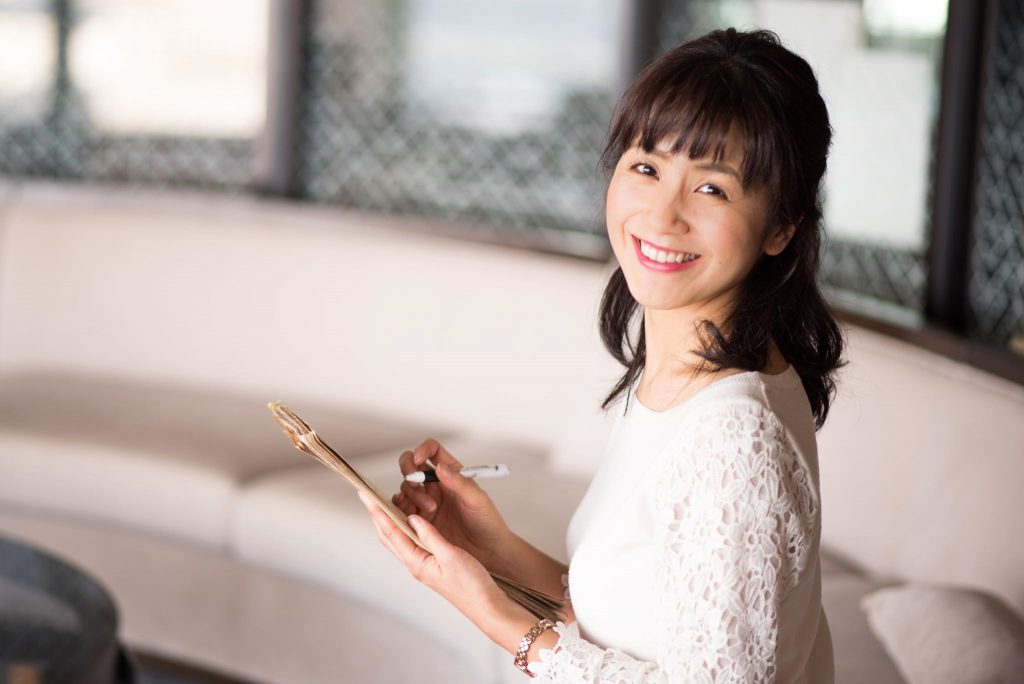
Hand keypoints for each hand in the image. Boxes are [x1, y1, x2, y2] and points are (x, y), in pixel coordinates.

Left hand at [358, 490, 509, 625]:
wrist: (485, 604)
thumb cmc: (471, 585)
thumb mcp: (451, 556)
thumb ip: (431, 536)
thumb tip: (413, 518)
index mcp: (417, 562)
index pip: (391, 532)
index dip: (377, 512)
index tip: (365, 495)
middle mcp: (416, 563)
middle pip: (389, 535)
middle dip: (378, 514)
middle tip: (369, 495)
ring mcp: (422, 563)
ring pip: (399, 538)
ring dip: (391, 519)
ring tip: (386, 501)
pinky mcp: (431, 562)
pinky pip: (412, 541)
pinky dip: (407, 526)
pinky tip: (411, 518)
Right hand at [392, 438, 513, 574]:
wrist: (487, 552)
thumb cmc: (487, 523)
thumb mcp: (477, 500)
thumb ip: (459, 482)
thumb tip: (440, 468)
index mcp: (452, 474)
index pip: (433, 451)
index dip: (422, 449)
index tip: (418, 459)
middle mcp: (436, 485)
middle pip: (412, 466)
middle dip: (409, 470)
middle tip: (415, 481)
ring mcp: (426, 502)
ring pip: (405, 487)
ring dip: (411, 494)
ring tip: (430, 509)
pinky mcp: (420, 520)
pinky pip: (403, 509)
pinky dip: (401, 509)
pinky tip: (412, 516)